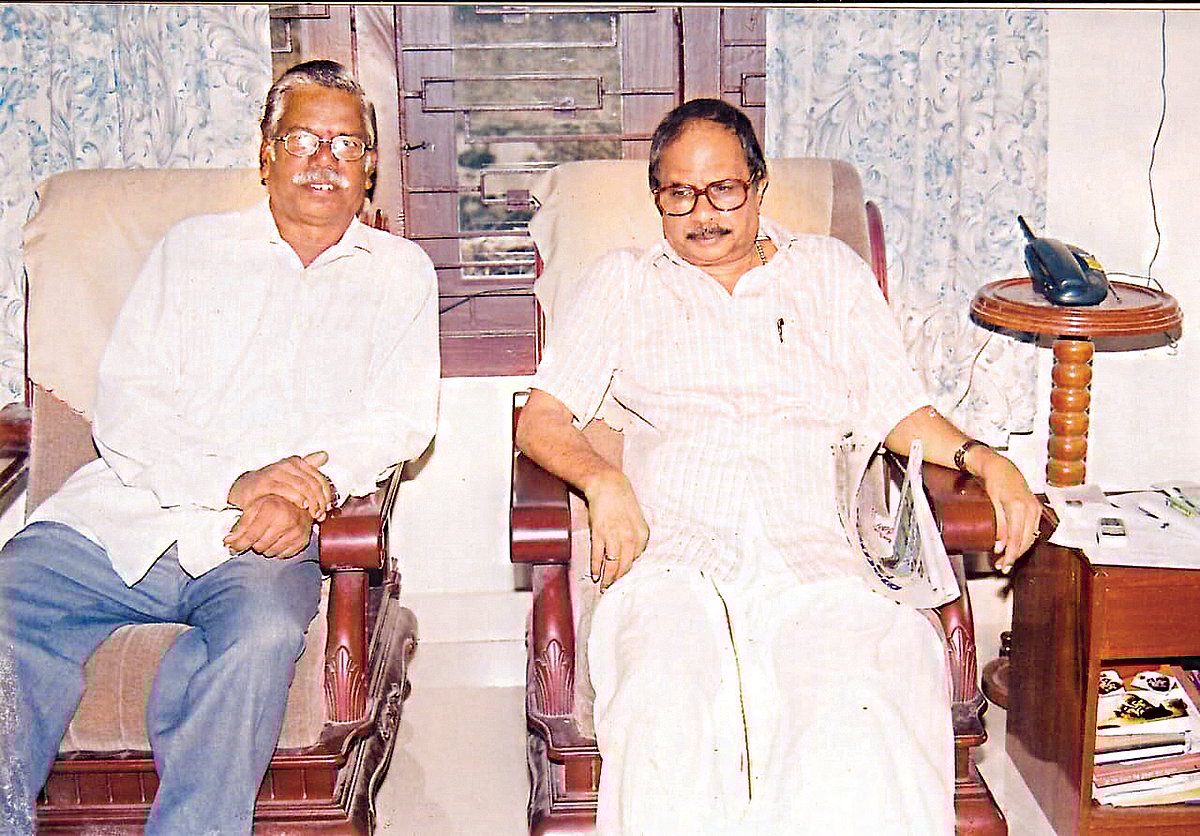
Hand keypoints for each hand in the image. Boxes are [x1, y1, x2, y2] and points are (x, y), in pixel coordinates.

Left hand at [223, 494, 314, 557]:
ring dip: (266, 546)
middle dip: (255, 542)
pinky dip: (278, 549)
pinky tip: (278, 539)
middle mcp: (286, 521)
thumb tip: (228, 542)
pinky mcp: (303, 540)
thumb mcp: (253, 508)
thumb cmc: (272, 503)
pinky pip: (283, 555)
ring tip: (268, 535)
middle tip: (256, 534)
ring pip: (271, 552)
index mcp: (271, 510)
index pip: (250, 537)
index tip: (232, 547)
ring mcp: (297, 532)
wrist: (299, 501)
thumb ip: (240, 526)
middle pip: (260, 547)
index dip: (238, 544)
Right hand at [228, 451, 331, 520]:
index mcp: (296, 463)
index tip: (328, 508)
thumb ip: (308, 467)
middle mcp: (287, 465)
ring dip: (311, 502)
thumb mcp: (291, 477)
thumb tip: (324, 455)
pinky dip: (297, 498)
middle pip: (313, 483)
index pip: (319, 478)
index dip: (326, 494)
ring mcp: (276, 472)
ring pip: (303, 486)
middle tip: (321, 514)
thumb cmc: (270, 485)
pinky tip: (301, 506)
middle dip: (320, 500)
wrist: (243, 490)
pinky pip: (286, 489)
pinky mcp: (265, 482)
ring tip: (313, 514)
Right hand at [582, 470, 649, 590]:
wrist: (608, 484)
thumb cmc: (622, 502)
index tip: (622, 578)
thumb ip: (636, 538)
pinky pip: (598, 556)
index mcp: (642, 534)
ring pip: (612, 564)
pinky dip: (596, 567)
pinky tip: (595, 575)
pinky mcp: (599, 533)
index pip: (636, 559)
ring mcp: (614, 536)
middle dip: (619, 580)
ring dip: (608, 578)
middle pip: (625, 566)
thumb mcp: (636, 520)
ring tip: (604, 587)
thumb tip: (631, 555)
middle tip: (613, 588)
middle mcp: (630, 537)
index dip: (628, 570)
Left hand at [977, 452, 1042, 572]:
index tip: (1003, 564)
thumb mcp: (992, 504)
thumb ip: (998, 526)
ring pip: (1030, 537)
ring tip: (1007, 559)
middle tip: (1002, 566)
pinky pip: (1032, 530)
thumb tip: (999, 546)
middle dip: (1014, 556)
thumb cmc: (995, 482)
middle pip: (1026, 540)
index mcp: (1019, 508)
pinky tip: (1015, 546)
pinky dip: (1024, 540)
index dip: (1010, 554)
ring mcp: (1036, 509)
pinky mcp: (1036, 510)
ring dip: (1020, 550)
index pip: (1016, 538)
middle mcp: (1031, 509)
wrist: (1002, 467)